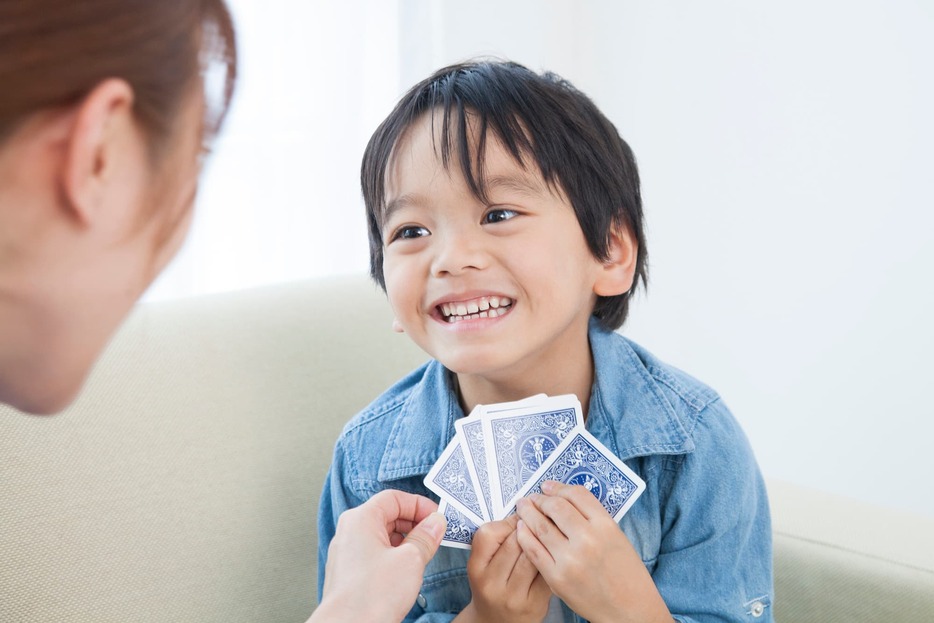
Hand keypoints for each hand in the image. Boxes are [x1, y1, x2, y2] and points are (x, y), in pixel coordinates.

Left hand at [312, 490, 445, 622]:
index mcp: (360, 519)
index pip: (394, 498)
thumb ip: (426, 536)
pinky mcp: (350, 571)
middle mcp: (350, 531)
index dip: (419, 505)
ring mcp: (348, 552)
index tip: (438, 518)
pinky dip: (395, 555)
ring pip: (383, 535)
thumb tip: (436, 523)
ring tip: (425, 553)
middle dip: (415, 523)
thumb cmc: (372, 595)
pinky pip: (376, 552)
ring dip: (406, 540)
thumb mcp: (410, 560)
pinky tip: (408, 569)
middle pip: (388, 514)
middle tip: (436, 535)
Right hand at [455, 515, 550, 622]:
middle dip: (530, 525)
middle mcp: (492, 583)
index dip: (509, 520)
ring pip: (533, 556)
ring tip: (550, 531)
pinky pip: (547, 572)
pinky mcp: (535, 604)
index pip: (489, 533)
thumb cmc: (492, 583)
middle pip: (514, 542)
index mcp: (476, 568)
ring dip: (544, 540)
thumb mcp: (483, 564)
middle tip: (541, 515)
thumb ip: (496, 540)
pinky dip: (553, 558)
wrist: (496, 622)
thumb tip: (524, 510)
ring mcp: (514, 596)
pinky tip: (556, 551)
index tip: (521, 514)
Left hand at [515, 481, 671, 622]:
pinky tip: (521, 530)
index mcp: (606, 526)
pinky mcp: (557, 577)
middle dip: (540, 499)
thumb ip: (592, 518)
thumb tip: (561, 499)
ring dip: (528, 513)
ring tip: (523, 509)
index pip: (576, 495)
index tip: (548, 487)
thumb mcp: (617, 537)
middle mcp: (588, 539)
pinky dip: (524, 536)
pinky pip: (533, 550)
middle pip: (555, 507)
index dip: (558, 487)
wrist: (629, 610)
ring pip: (540, 526)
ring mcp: (571, 559)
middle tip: (532, 498)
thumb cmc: (625, 574)